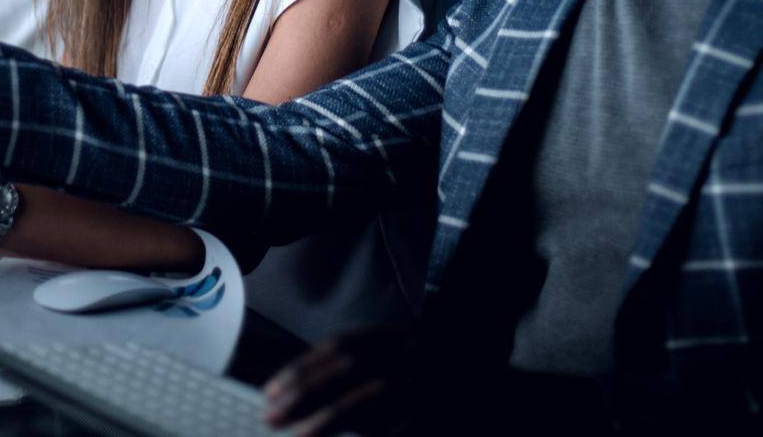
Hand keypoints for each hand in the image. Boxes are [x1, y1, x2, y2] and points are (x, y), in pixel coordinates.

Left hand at [262, 323, 427, 435]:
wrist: (491, 376)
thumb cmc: (432, 368)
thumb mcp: (398, 352)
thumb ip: (360, 365)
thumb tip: (302, 393)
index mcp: (395, 334)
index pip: (339, 345)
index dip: (302, 368)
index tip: (271, 391)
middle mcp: (409, 352)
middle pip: (349, 369)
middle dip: (305, 392)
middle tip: (271, 415)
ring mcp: (426, 383)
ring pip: (370, 398)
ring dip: (330, 419)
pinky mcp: (438, 413)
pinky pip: (398, 428)